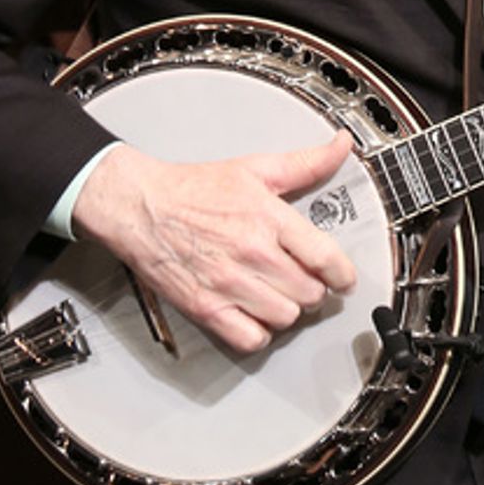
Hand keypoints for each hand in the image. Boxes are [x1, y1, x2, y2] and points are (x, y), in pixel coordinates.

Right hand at [71, 130, 357, 352]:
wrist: (139, 206)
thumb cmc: (193, 189)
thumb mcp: (255, 168)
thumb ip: (305, 163)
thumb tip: (341, 146)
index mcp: (268, 218)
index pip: (325, 258)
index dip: (343, 274)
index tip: (344, 279)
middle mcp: (251, 253)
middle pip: (310, 293)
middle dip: (313, 288)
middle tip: (303, 280)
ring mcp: (228, 284)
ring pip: (285, 317)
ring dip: (288, 310)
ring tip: (279, 295)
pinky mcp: (205, 307)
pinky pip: (250, 339)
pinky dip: (258, 333)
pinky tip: (255, 315)